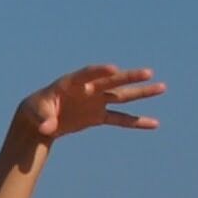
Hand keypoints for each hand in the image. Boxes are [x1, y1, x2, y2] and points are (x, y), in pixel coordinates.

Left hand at [18, 64, 163, 142]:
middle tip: (148, 73)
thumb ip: (43, 119)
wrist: (39, 119)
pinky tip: (153, 124)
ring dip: (141, 93)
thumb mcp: (36, 114)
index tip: (113, 69)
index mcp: (71, 83)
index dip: (99, 71)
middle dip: (129, 78)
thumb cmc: (36, 110)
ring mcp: (96, 101)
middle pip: (112, 81)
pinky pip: (120, 119)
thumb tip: (47, 128)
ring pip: (122, 96)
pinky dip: (136, 122)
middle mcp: (89, 89)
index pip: (87, 74)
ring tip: (162, 88)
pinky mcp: (98, 115)